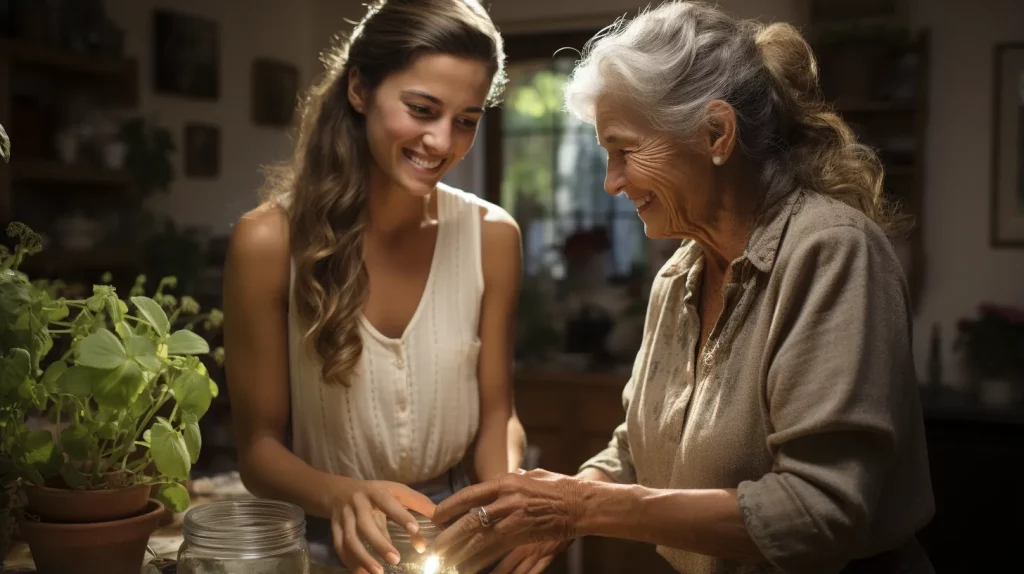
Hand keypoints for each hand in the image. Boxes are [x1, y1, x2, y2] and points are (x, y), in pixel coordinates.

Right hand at [329, 479, 435, 573]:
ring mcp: (343, 517)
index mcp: (376, 491)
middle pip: (365, 525)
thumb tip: (440, 519)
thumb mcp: (396, 491)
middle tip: (396, 559)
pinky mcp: (334, 529)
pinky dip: (350, 562)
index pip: (388, 503)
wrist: (338, 491)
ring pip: (350, 539)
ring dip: (363, 558)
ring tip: (378, 573)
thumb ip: (417, 504)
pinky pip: (340, 548)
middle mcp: (357, 504)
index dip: (401, 516)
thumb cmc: (375, 493)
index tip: (415, 530)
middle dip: (380, 543)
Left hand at [430, 469, 583, 573]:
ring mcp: (517, 522)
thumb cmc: (558, 487)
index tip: (435, 516)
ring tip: (445, 563)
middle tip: (433, 547)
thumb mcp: (531, 475)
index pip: (471, 495)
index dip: (450, 506)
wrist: (581, 503)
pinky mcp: (526, 540)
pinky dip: (483, 563)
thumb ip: (512, 480)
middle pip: (471, 522)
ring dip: (462, 554)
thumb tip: (497, 482)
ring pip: (482, 542)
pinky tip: (470, 569)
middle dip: (450, 536)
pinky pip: (499, 555)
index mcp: (507, 483)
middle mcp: (509, 502)